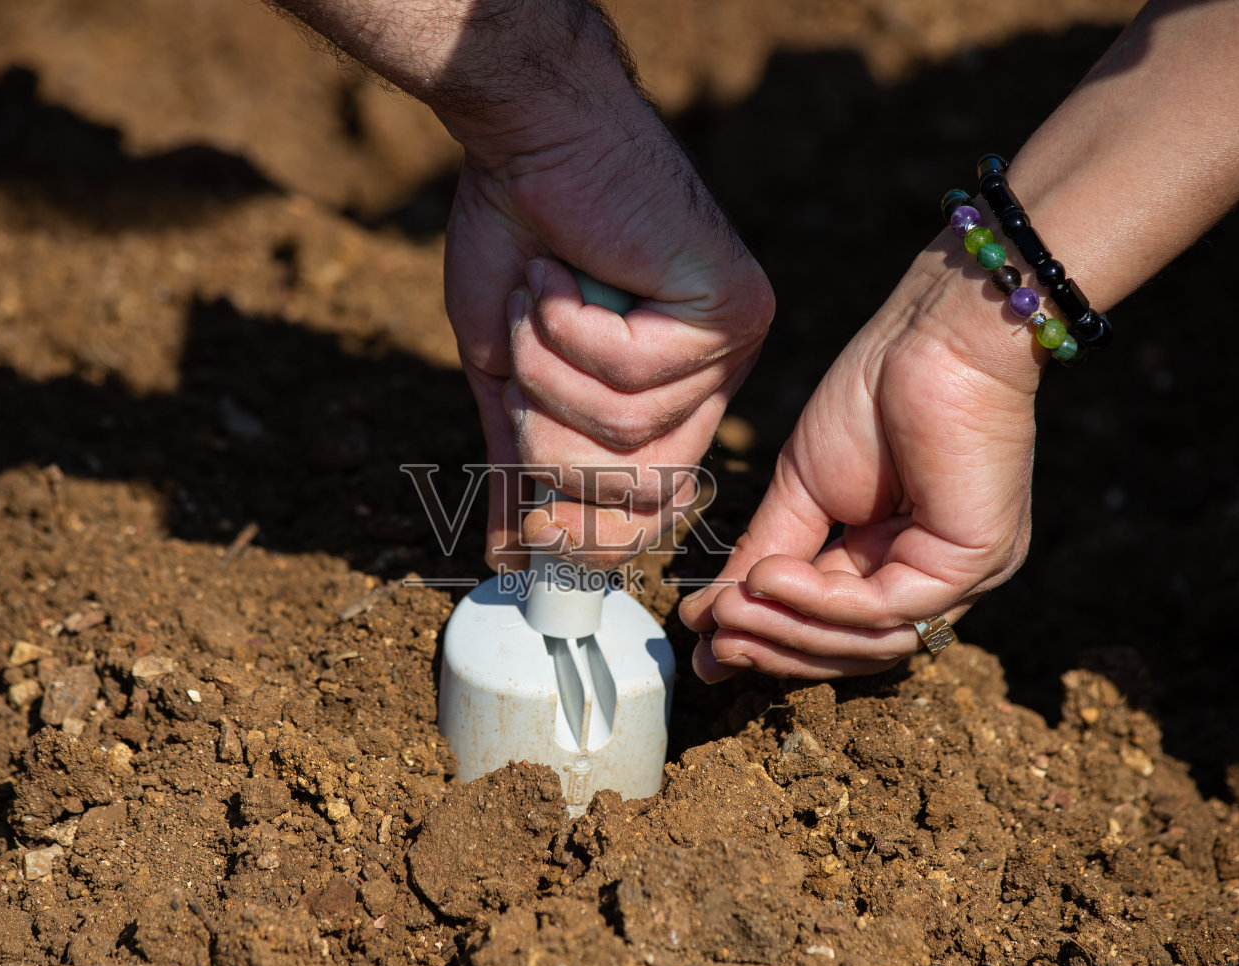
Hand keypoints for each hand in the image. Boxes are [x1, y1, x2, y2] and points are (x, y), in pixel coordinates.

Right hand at [443, 102, 772, 570]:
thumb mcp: (508, 369)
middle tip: (518, 372)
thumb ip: (519, 461)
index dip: (589, 529)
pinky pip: (635, 374)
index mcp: (674, 394)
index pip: (650, 505)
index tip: (537, 538)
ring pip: (628, 430)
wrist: (530, 137)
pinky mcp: (728, 308)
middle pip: (638, 484)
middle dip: (552, 441)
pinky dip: (572, 329)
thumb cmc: (520, 236)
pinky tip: (566, 272)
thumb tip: (507, 556)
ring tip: (541, 295)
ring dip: (551, 367)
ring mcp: (731, 344)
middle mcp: (717, 376)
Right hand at [678, 238, 1040, 679]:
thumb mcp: (802, 490)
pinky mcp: (972, 562)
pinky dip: (820, 601)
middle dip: (774, 647)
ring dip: (788, 629)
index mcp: (899, 561)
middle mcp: (936, 581)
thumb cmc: (875, 394)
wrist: (936, 335)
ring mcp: (960, 577)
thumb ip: (764, 557)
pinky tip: (770, 576)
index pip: (834, 629)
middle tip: (712, 639)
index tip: (705, 645)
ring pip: (868, 641)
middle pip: (850, 650)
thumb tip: (706, 621)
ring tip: (729, 606)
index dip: (770, 641)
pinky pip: (886, 607)